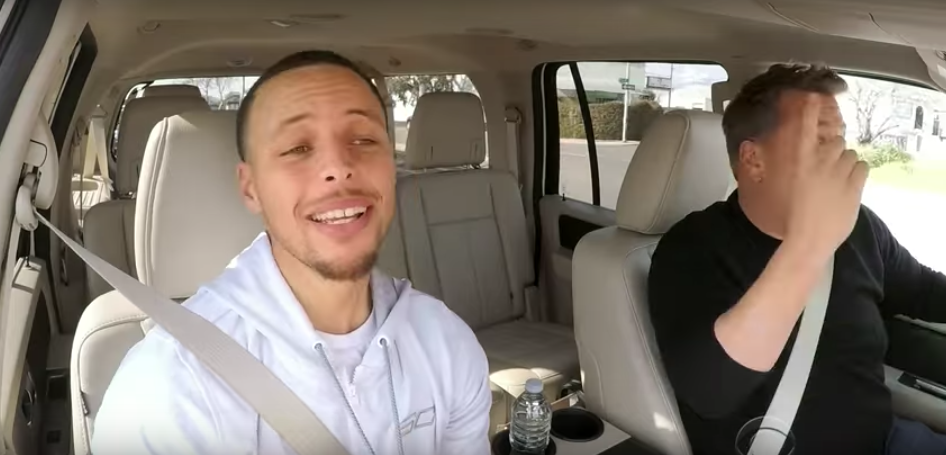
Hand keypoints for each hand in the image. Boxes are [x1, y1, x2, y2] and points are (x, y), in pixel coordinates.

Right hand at [783, 94, 868, 255]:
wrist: (810, 237)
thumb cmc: (797, 216)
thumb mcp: (793, 187)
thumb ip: (804, 169)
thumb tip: (815, 161)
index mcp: (799, 163)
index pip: (804, 129)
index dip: (809, 110)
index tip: (811, 94)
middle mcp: (819, 162)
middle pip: (836, 142)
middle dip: (836, 152)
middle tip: (830, 169)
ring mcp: (838, 171)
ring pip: (851, 155)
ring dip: (847, 165)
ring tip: (839, 183)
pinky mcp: (854, 182)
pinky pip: (862, 167)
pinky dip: (858, 175)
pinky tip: (848, 187)